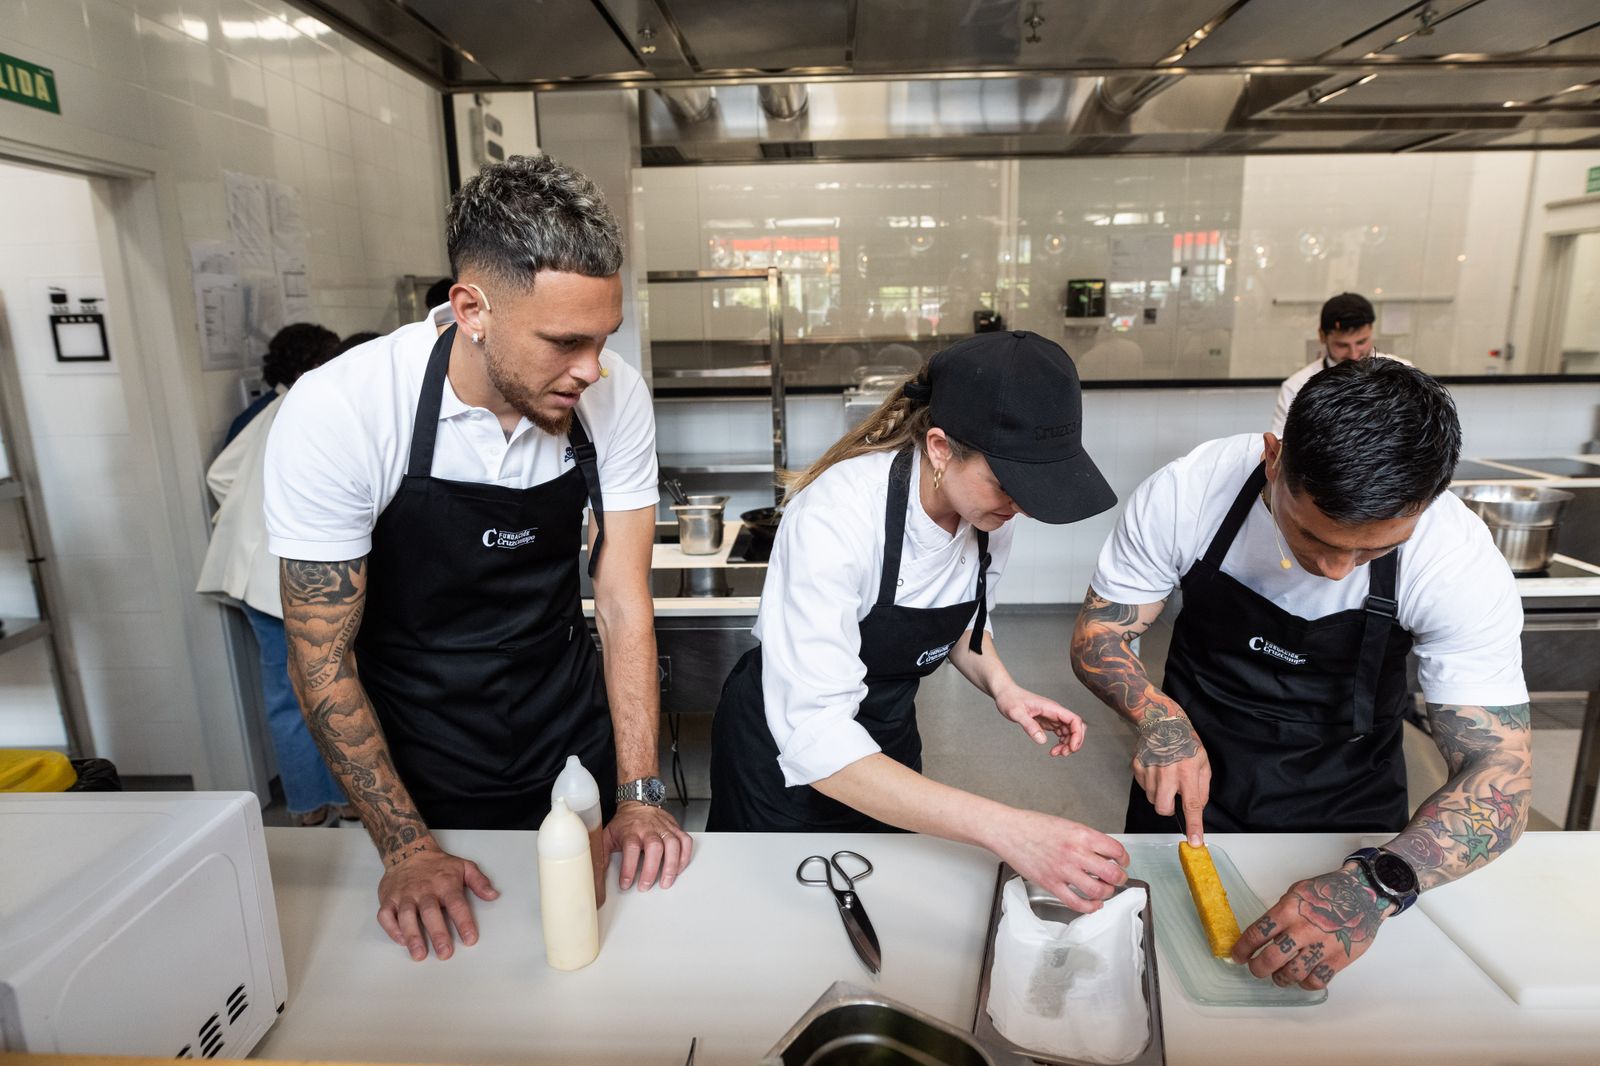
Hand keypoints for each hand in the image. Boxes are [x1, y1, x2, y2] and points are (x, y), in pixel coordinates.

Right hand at [376, 842, 497, 960]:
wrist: (409, 851)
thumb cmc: (438, 865)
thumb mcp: (464, 867)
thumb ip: (479, 882)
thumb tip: (493, 895)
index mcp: (445, 884)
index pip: (456, 904)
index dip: (464, 922)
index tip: (470, 939)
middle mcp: (424, 890)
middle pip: (431, 913)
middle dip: (438, 934)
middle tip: (445, 953)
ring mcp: (405, 895)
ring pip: (407, 916)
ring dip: (413, 936)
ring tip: (419, 954)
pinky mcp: (389, 899)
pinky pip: (386, 915)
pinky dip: (392, 929)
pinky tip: (401, 940)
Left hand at [605, 801, 693, 890]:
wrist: (638, 802)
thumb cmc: (624, 822)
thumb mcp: (607, 835)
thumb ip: (602, 854)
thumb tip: (596, 873)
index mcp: (631, 830)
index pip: (631, 848)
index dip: (629, 867)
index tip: (626, 883)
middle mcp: (649, 828)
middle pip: (654, 847)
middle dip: (651, 869)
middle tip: (646, 886)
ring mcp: (664, 828)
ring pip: (673, 845)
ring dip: (672, 865)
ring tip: (666, 882)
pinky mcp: (675, 828)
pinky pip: (685, 841)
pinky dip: (685, 856)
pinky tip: (679, 868)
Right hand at [992, 808, 1129, 913]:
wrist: (1008, 831)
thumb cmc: (1033, 825)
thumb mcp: (1066, 825)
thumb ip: (1085, 839)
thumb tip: (1103, 853)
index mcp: (1081, 834)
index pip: (1116, 850)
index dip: (1124, 859)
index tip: (1122, 862)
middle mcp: (1075, 853)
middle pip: (1111, 873)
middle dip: (1120, 878)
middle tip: (1118, 879)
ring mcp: (1063, 870)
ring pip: (1097, 891)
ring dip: (1106, 893)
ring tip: (1105, 891)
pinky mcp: (1051, 884)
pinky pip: (1077, 903)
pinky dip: (1090, 907)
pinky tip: (1092, 904)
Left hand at [994, 684, 1085, 756]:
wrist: (1005, 693)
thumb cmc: (1010, 699)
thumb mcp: (1016, 713)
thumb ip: (1029, 726)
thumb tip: (1042, 741)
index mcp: (1051, 708)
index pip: (1074, 720)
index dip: (1077, 735)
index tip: (1071, 748)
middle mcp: (1055, 712)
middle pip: (1076, 727)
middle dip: (1074, 742)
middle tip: (1063, 753)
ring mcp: (1052, 717)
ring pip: (1069, 732)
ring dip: (1067, 744)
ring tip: (1055, 753)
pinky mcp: (1048, 721)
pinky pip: (1061, 733)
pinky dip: (1061, 743)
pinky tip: (1053, 749)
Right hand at [1132, 706, 1209, 845]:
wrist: (1162, 723)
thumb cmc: (1186, 744)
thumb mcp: (1203, 764)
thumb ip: (1202, 789)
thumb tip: (1197, 809)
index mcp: (1187, 772)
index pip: (1192, 805)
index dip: (1194, 825)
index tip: (1194, 841)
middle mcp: (1167, 773)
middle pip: (1163, 808)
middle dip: (1168, 809)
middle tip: (1174, 796)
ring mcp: (1149, 770)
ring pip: (1152, 799)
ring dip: (1160, 795)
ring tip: (1165, 777)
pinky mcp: (1137, 767)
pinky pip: (1143, 787)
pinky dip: (1150, 784)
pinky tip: (1156, 771)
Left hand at [1230, 864, 1389, 989]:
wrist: (1363, 894)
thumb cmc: (1328, 891)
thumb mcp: (1296, 892)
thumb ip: (1280, 912)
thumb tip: (1264, 932)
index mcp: (1288, 910)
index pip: (1256, 934)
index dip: (1242, 949)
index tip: (1238, 956)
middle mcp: (1302, 930)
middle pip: (1271, 959)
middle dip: (1257, 968)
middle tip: (1256, 968)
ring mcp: (1321, 946)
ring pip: (1292, 974)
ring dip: (1280, 978)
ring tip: (1279, 975)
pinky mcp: (1339, 959)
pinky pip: (1316, 981)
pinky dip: (1305, 983)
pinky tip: (1303, 977)